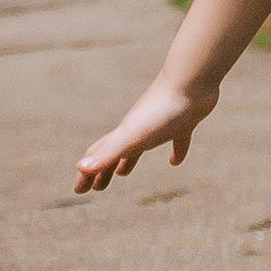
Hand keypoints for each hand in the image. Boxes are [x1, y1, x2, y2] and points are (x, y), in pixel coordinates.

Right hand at [75, 74, 218, 191]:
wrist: (192, 80)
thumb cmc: (161, 108)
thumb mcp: (133, 135)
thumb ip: (108, 151)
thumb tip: (80, 168)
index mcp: (125, 134)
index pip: (99, 156)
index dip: (87, 175)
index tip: (78, 191)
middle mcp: (138, 129)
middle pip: (116, 153)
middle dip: (104, 170)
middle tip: (97, 188)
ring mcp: (161, 125)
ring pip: (140, 146)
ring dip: (129, 161)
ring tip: (123, 172)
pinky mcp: (183, 123)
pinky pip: (176, 140)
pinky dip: (174, 152)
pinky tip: (175, 161)